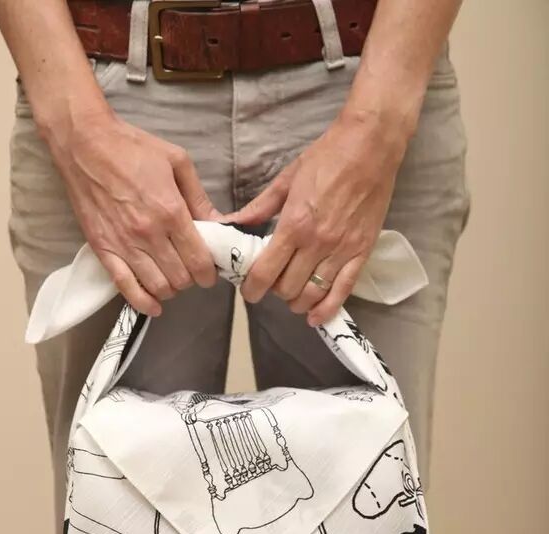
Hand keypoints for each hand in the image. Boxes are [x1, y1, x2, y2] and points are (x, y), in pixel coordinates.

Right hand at [46, 107, 220, 315]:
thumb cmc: (132, 147)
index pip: (199, 260)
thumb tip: (220, 224)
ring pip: (158, 286)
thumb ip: (199, 197)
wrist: (84, 143)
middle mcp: (149, 233)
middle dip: (192, 280)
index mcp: (171, 211)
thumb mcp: (177, 162)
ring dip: (171, 289)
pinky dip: (143, 302)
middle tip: (191, 270)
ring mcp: (124, 244)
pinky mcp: (104, 249)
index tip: (210, 270)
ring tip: (173, 278)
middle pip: (181, 278)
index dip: (209, 272)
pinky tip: (154, 305)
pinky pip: (126, 287)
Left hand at [220, 109, 407, 325]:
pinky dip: (327, 309)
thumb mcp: (286, 179)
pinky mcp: (362, 252)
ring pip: (313, 294)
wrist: (370, 146)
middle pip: (288, 288)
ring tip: (292, 296)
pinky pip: (343, 290)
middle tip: (272, 283)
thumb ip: (259, 208)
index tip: (248, 291)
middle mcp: (317, 243)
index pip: (265, 272)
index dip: (252, 289)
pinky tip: (315, 317)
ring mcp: (342, 250)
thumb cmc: (327, 157)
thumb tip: (233, 223)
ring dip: (298, 302)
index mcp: (294, 224)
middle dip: (275, 292)